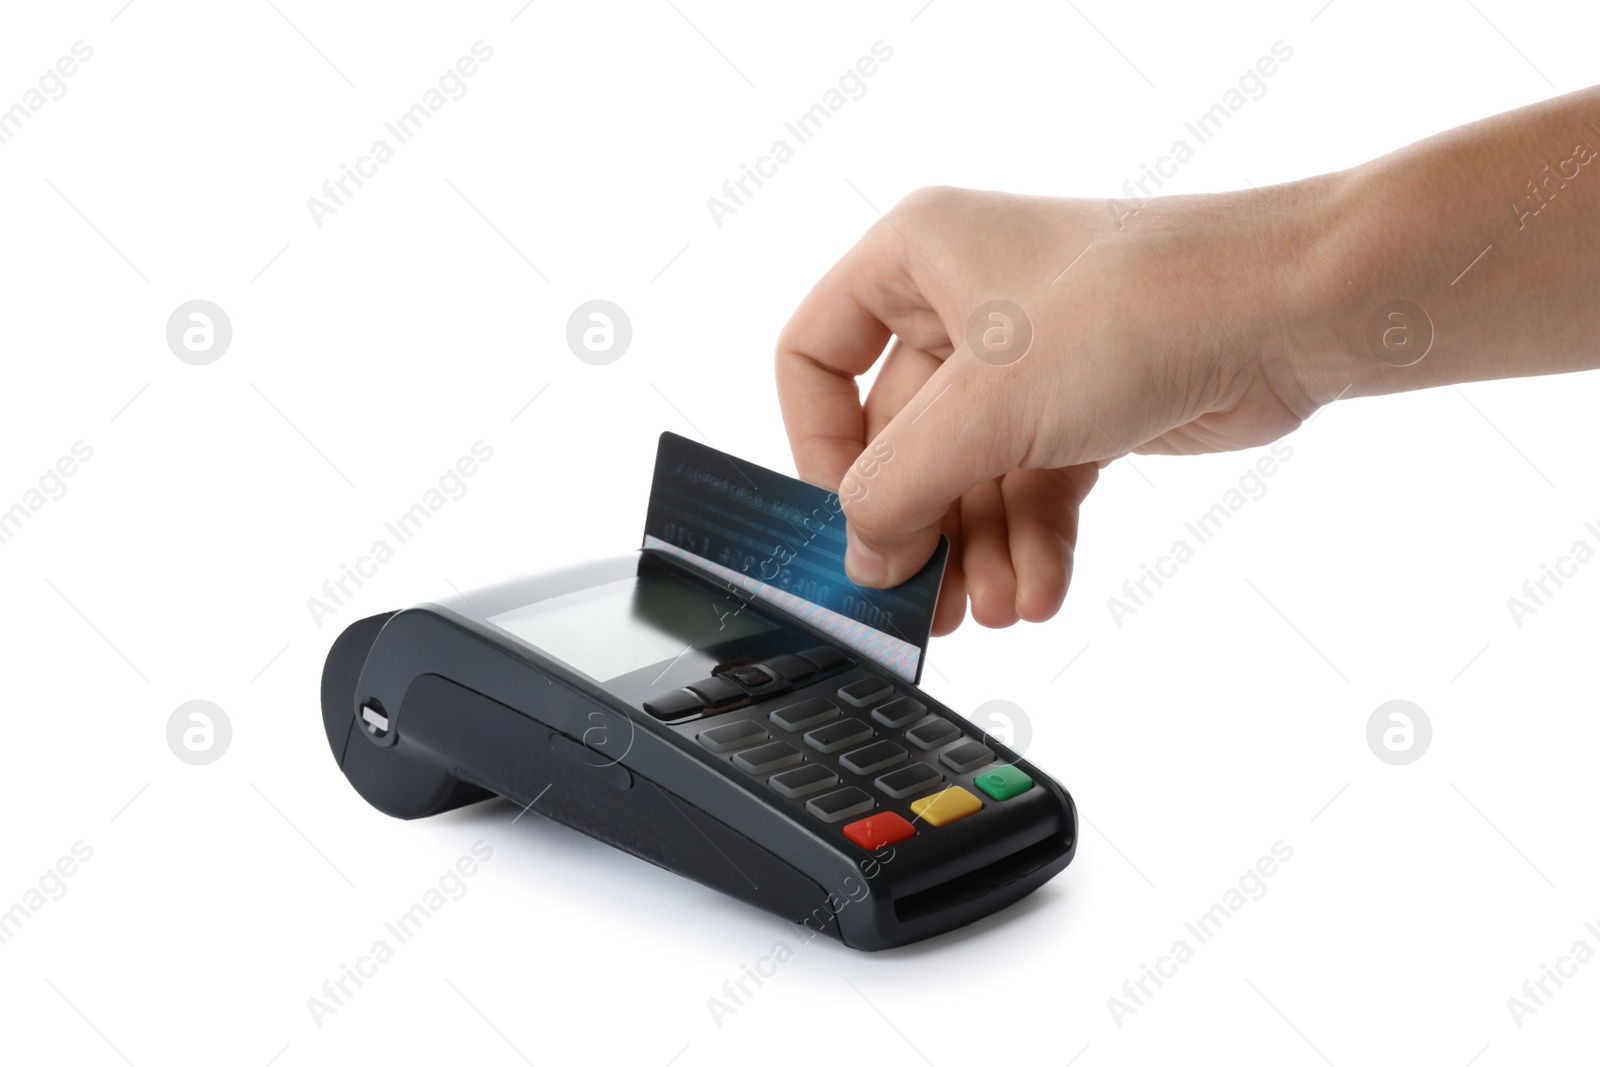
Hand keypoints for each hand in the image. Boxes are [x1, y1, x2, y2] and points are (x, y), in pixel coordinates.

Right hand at [775, 185, 1326, 633]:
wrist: (1293, 309)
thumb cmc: (1137, 308)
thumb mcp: (986, 406)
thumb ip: (900, 488)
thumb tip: (859, 556)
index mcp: (913, 259)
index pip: (815, 357)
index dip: (816, 445)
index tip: (845, 518)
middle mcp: (961, 302)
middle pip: (900, 439)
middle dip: (920, 527)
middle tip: (921, 606)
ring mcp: (1027, 360)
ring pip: (970, 476)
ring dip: (980, 552)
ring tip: (999, 610)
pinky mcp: (1085, 408)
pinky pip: (1032, 487)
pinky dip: (1032, 542)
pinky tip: (1041, 592)